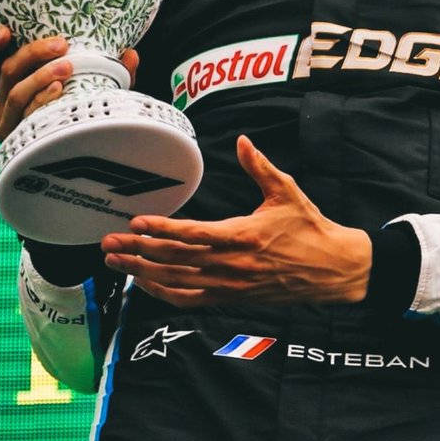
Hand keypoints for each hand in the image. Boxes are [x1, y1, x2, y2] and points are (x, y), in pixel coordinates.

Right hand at [0, 26, 138, 140]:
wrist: (82, 157)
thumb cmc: (81, 113)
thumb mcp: (94, 89)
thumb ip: (110, 73)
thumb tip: (132, 54)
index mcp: (13, 84)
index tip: (5, 30)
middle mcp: (4, 103)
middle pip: (7, 71)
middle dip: (33, 53)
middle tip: (62, 44)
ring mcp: (9, 123)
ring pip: (15, 93)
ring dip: (40, 76)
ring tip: (67, 66)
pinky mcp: (18, 141)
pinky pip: (26, 116)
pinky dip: (41, 101)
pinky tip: (57, 91)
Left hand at [102, 135, 371, 308]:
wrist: (331, 269)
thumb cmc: (309, 227)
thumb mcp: (287, 191)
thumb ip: (260, 167)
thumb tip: (243, 141)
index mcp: (243, 236)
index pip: (193, 235)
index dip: (162, 230)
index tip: (137, 222)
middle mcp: (231, 265)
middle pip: (175, 260)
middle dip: (138, 252)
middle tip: (108, 243)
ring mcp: (229, 285)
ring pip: (176, 282)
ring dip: (142, 273)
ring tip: (115, 262)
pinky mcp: (230, 298)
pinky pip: (190, 300)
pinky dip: (163, 294)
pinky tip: (144, 284)